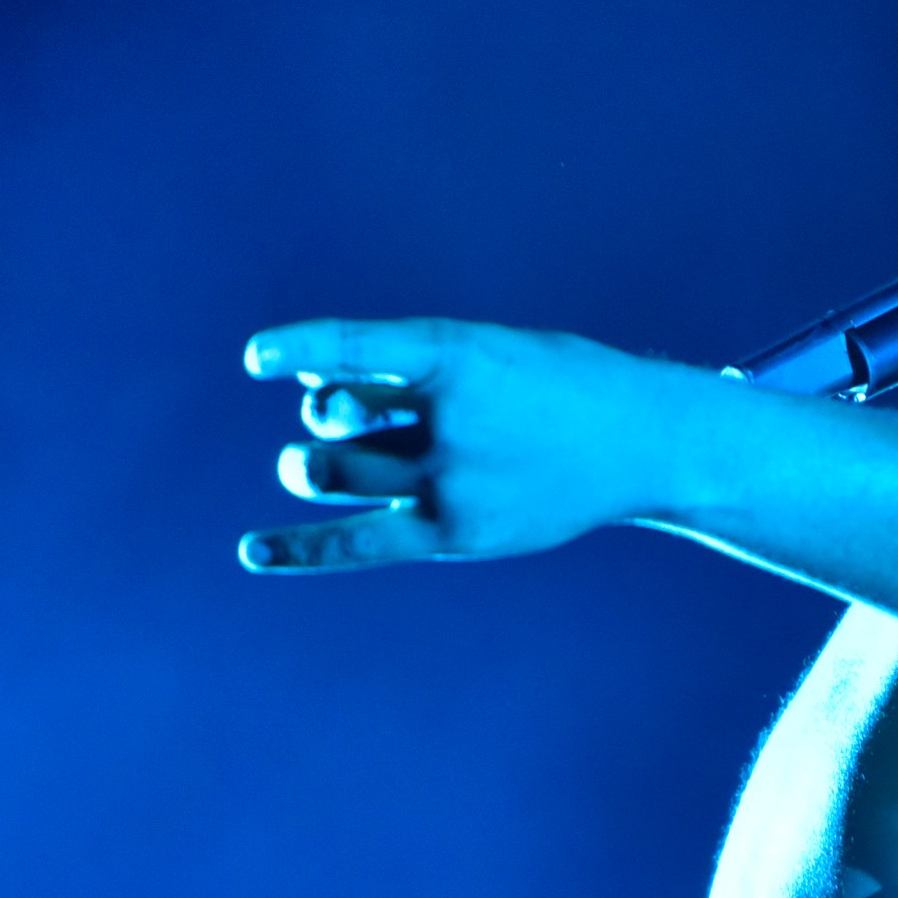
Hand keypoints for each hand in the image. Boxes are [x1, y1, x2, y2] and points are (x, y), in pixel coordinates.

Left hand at [239, 318, 710, 572]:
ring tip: (317, 466)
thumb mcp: (491, 352)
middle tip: (344, 421)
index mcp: (462, 353)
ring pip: (332, 473)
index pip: (360, 346)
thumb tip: (308, 392)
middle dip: (321, 416)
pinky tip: (251, 551)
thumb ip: (406, 369)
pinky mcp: (456, 531)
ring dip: (308, 466)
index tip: (256, 360)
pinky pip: (360, 542)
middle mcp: (453, 417)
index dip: (303, 349)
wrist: (646, 442)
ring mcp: (454, 478)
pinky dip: (302, 548)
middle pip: (332, 416)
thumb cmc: (558, 387)